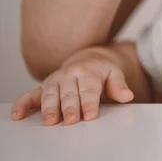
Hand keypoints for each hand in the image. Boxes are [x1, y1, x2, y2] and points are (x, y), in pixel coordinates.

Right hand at [11, 51, 132, 124]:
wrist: (89, 58)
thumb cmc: (102, 70)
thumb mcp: (115, 74)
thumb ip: (119, 85)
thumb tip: (127, 96)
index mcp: (88, 72)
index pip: (89, 90)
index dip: (89, 103)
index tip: (90, 115)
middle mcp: (70, 75)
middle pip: (69, 93)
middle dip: (70, 107)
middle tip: (71, 120)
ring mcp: (55, 81)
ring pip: (50, 94)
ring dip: (49, 108)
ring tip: (50, 121)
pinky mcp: (45, 87)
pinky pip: (31, 95)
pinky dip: (23, 103)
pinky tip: (18, 114)